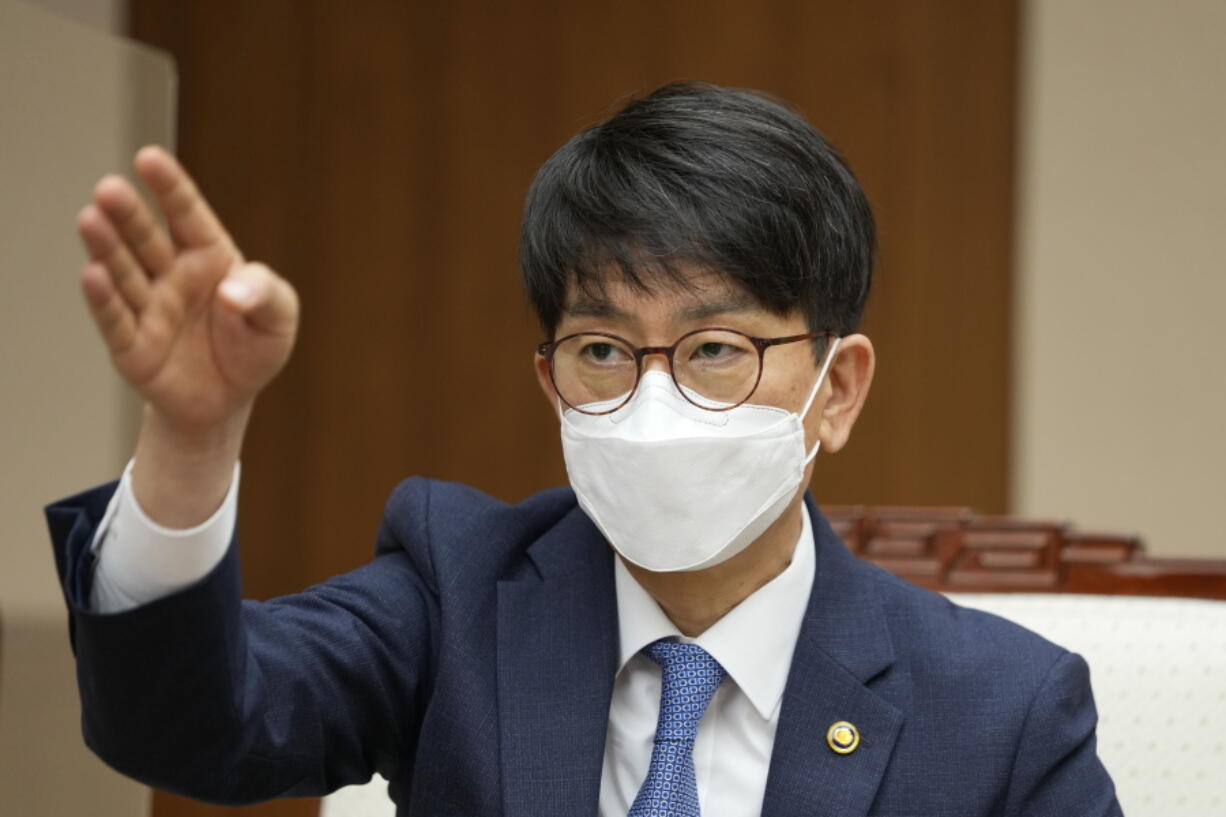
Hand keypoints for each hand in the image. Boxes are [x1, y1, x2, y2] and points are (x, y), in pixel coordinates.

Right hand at [76, 146, 297, 436]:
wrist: (229, 401)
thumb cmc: (254, 346)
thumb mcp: (279, 318)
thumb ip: (266, 295)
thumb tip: (232, 290)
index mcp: (209, 256)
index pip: (187, 215)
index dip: (169, 187)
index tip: (148, 158)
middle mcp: (172, 275)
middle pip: (147, 238)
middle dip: (128, 213)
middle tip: (109, 188)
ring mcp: (149, 308)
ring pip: (124, 272)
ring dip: (107, 248)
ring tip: (91, 219)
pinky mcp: (132, 345)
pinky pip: (116, 320)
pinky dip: (105, 299)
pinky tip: (94, 274)